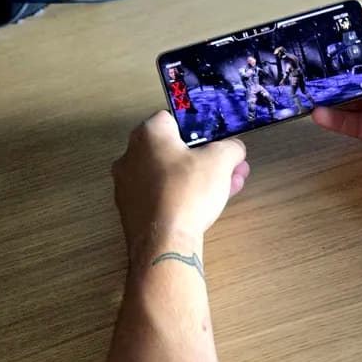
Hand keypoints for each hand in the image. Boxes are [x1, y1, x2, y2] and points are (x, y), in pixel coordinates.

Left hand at [112, 111, 249, 252]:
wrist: (164, 242)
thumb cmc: (188, 191)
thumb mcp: (221, 161)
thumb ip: (231, 147)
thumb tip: (234, 148)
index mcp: (148, 134)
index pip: (173, 119)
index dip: (199, 129)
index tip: (217, 143)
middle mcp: (130, 155)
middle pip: (173, 150)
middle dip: (205, 158)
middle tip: (230, 169)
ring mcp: (127, 185)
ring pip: (169, 175)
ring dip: (197, 178)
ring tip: (226, 189)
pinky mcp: (131, 210)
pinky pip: (160, 195)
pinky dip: (180, 196)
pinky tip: (203, 207)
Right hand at [312, 4, 361, 169]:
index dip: (347, 39)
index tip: (324, 32)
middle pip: (354, 72)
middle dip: (331, 68)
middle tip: (305, 63)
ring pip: (349, 98)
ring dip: (328, 94)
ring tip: (306, 89)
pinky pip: (354, 125)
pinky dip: (336, 119)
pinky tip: (320, 113)